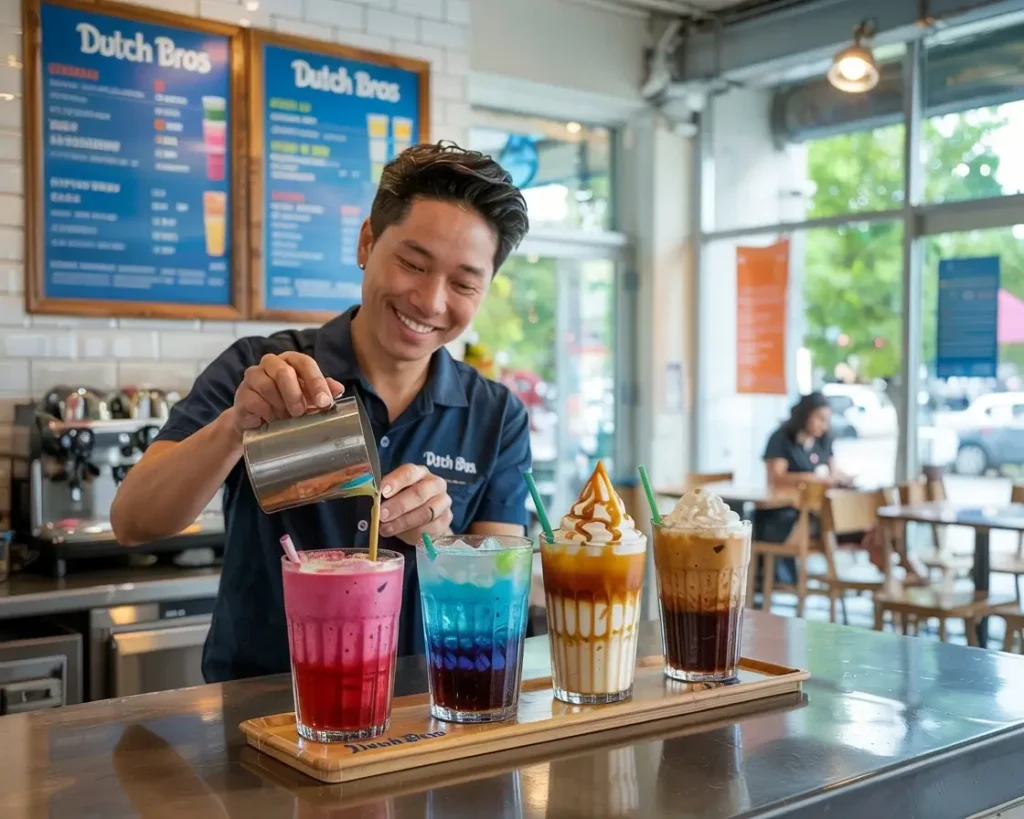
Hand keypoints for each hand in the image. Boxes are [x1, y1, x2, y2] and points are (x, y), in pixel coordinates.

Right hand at [229, 351, 343, 435]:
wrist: (259, 425)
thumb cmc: (287, 406)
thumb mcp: (309, 399)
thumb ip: (323, 391)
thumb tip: (338, 389)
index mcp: (290, 360)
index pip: (305, 362)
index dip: (316, 382)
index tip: (324, 402)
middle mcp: (270, 363)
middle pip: (283, 372)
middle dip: (296, 395)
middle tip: (301, 412)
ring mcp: (253, 376)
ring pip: (267, 386)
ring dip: (280, 406)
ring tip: (286, 418)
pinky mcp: (242, 394)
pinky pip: (255, 401)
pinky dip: (267, 413)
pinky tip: (271, 421)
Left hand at [379, 464, 451, 544]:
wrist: (423, 518)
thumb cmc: (403, 501)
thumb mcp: (393, 494)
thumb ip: (384, 495)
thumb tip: (371, 502)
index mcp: (419, 472)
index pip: (409, 472)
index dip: (396, 482)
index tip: (382, 492)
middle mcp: (435, 484)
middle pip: (419, 493)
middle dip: (398, 505)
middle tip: (381, 515)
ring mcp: (443, 502)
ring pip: (426, 512)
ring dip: (404, 522)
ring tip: (386, 529)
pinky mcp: (446, 520)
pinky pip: (431, 528)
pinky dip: (414, 533)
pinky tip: (401, 535)